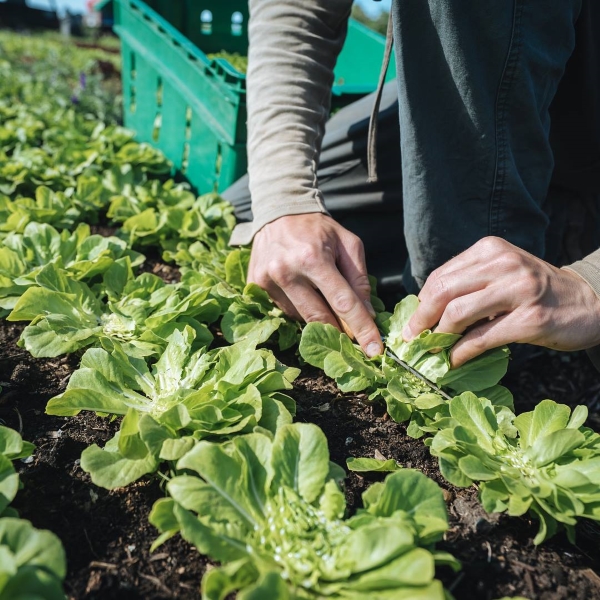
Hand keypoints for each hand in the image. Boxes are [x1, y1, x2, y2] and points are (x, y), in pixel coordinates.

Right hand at [248, 213, 382, 356]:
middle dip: (340, 332)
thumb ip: (359, 279)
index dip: (361, 329)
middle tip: (354, 339)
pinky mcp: (255, 285)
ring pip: (301, 316)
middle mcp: (286, 271)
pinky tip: (302, 289)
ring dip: (318, 314)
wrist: (279, 211)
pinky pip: (285, 309)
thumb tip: (367, 314)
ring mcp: (267, 280)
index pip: (343, 303)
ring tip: (320, 293)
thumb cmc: (319, 229)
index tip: (375, 351)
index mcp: (313, 258)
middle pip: (319, 318)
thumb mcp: (348, 244)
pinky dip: (300, 306)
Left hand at [402, 236, 599, 365]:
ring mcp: (518, 290)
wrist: (589, 301)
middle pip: (442, 291)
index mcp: (490, 250)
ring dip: (438, 337)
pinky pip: (482, 338)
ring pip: (457, 313)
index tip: (412, 323)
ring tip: (432, 351)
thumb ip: (469, 286)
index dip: (421, 303)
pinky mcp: (530, 319)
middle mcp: (503, 264)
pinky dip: (461, 352)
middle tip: (412, 339)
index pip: (440, 276)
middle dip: (421, 319)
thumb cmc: (536, 291)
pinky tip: (454, 360)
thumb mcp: (502, 274)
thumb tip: (425, 314)